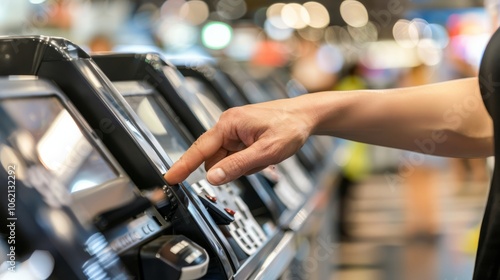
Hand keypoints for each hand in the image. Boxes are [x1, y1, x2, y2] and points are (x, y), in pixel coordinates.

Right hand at [164, 98, 313, 184]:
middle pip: (215, 159)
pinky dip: (248, 162)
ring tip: (264, 156)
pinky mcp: (241, 137)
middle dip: (233, 167)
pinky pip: (236, 157)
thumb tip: (212, 178)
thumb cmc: (290, 127)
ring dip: (243, 166)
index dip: (184, 166)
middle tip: (258, 162)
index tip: (170, 178)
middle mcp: (228, 125)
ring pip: (227, 160)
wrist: (305, 117)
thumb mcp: (266, 151)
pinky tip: (263, 154)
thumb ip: (237, 166)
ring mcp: (235, 131)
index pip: (200, 149)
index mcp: (229, 124)